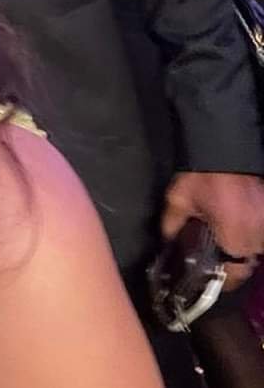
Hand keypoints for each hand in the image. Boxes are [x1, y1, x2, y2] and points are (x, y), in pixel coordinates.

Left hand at [162, 172, 263, 289]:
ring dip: (243, 244)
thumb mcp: (180, 198)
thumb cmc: (202, 174)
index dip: (221, 279)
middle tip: (214, 249)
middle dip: (230, 258)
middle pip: (246, 261)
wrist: (224, 145)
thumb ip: (172, 224)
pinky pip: (260, 232)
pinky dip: (251, 231)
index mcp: (235, 238)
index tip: (210, 275)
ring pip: (256, 247)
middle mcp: (257, 237)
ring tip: (226, 231)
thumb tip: (168, 242)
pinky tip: (237, 219)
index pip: (234, 275)